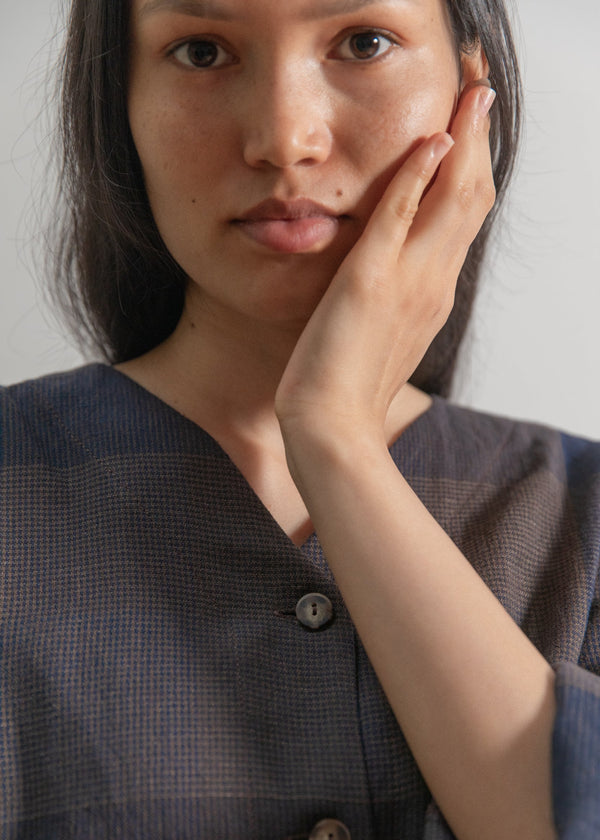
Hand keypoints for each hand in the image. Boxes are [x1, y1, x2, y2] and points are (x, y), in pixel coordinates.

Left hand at [275, 80, 496, 441]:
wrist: (333, 428)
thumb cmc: (350, 388)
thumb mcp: (386, 335)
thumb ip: (399, 297)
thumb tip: (397, 274)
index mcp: (435, 292)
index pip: (465, 217)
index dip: (474, 167)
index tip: (472, 128)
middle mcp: (433, 281)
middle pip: (471, 197)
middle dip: (480, 138)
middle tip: (481, 88)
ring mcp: (408, 281)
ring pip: (451, 198)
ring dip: (463, 139)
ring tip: (471, 91)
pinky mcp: (370, 283)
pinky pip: (400, 217)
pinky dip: (417, 176)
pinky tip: (432, 140)